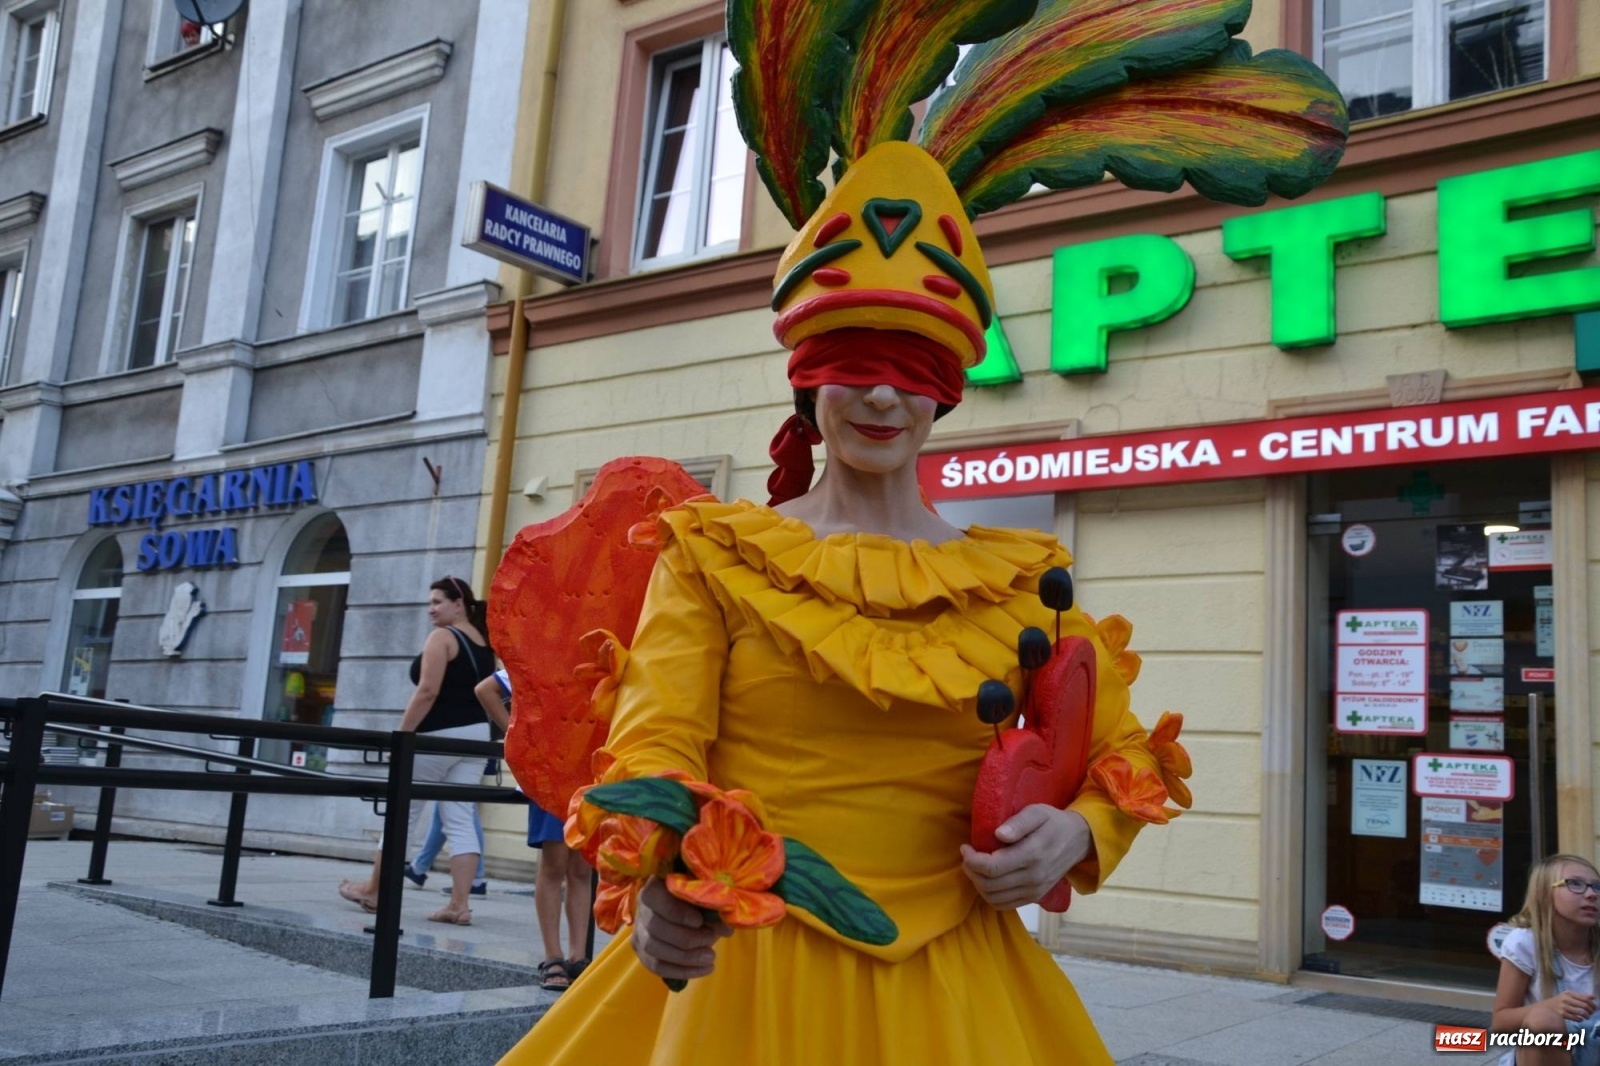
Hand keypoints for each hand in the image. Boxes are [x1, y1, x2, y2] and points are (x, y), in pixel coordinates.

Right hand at [630, 877, 730, 982]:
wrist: (688, 909)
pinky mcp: (643, 951)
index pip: (655, 898)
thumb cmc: (696, 897)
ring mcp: (639, 931)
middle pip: (655, 927)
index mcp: (654, 885)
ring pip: (655, 949)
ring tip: (710, 957)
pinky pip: (657, 966)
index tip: (699, 920)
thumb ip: (713, 908)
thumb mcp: (704, 897)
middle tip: (711, 939)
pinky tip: (703, 970)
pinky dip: (681, 971)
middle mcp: (642, 907)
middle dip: (686, 938)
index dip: (676, 912)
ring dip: (686, 957)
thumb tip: (726, 928)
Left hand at [960, 805, 1091, 909]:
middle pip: (989, 885)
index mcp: (1032, 854)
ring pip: (994, 898)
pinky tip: (987, 880)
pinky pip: (1004, 905)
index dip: (972, 860)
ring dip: (978, 884)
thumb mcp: (1038, 812)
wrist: (1078, 840)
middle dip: (971, 871)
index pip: (992, 867)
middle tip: (968, 856)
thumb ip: (1018, 823)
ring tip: (975, 867)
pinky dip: (989, 895)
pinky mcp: (1034, 897)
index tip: (966, 847)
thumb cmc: (1053, 822)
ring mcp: (1034, 890)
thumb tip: (998, 834)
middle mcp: (1033, 877)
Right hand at [1535, 990, 1598, 1025]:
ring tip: (1586, 1017)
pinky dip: (1580, 1019)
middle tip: (1591, 1013)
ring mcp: (1564, 1006)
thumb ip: (1581, 996)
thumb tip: (1593, 997)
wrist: (1544, 1008)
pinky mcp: (1562, 1014)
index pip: (1585, 998)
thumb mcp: (1567, 996)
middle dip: (1591, 1011)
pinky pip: (1576, 1018)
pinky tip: (1579, 1019)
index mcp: (1568, 993)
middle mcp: (1566, 999)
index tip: (1595, 1008)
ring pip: (1581, 1012)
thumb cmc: (1558, 1002)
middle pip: (1585, 1005)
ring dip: (1586, 1016)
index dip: (1593, 1004)